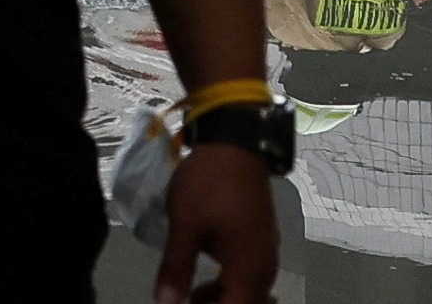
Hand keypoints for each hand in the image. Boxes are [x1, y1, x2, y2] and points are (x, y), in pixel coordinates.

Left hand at [155, 137, 276, 300]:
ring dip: (222, 299)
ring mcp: (265, 254)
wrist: (236, 143)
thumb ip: (176, 269)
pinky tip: (205, 278)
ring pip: (247, 293)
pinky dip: (228, 284)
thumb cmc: (210, 183)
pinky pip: (248, 276)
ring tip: (190, 294)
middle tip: (185, 300)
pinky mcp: (260, 242)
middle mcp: (264, 268)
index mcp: (249, 269)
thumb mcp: (185, 225)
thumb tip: (166, 303)